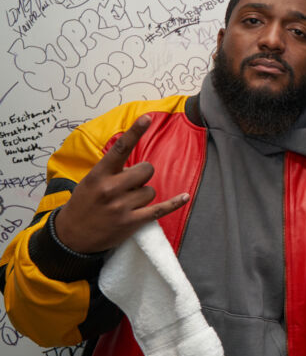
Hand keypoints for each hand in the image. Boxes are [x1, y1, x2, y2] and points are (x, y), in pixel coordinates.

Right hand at [54, 114, 189, 253]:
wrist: (71, 237)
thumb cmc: (83, 205)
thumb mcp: (90, 182)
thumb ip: (112, 172)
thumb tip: (138, 168)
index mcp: (98, 175)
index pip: (120, 149)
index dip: (134, 133)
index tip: (147, 118)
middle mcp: (110, 189)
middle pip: (146, 170)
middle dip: (142, 175)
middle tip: (129, 185)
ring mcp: (121, 207)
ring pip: (151, 191)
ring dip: (143, 195)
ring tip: (126, 204)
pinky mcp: (131, 222)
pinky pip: (160, 209)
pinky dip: (174, 203)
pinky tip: (185, 197)